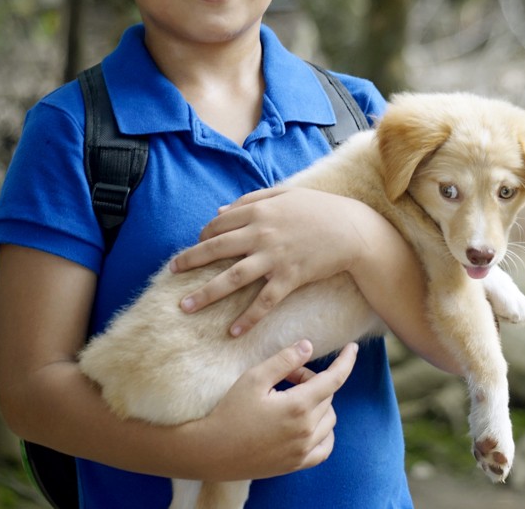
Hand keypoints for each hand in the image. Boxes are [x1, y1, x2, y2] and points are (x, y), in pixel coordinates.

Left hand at [169, 187, 377, 335]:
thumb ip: (251, 199)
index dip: (203, 236)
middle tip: (170, 274)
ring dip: (206, 294)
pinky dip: (248, 318)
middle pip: (216, 249)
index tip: (196, 247)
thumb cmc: (320, 209)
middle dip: (189, 262)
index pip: (219, 224)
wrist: (353, 229)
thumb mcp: (285, 194)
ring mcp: (275, 257)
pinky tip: (233, 331)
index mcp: (259, 211)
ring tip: (186, 307)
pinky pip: (264, 302)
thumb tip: (219, 211)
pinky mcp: (291, 278)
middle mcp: (262, 234)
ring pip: (233, 278)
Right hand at [204, 339, 357, 478]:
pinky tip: (308, 423)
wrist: (210, 451)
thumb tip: (309, 347)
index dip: (346, 361)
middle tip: (288, 376)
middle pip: (327, 396)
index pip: (334, 379)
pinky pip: (325, 447)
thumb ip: (284, 360)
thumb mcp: (254, 378)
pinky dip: (324, 431)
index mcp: (298, 406)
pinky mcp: (296, 464)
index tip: (352, 348)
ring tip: (291, 397)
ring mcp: (302, 451)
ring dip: (318, 403)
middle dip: (313, 380)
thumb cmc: (229, 411)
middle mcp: (306, 430)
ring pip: (329, 419)